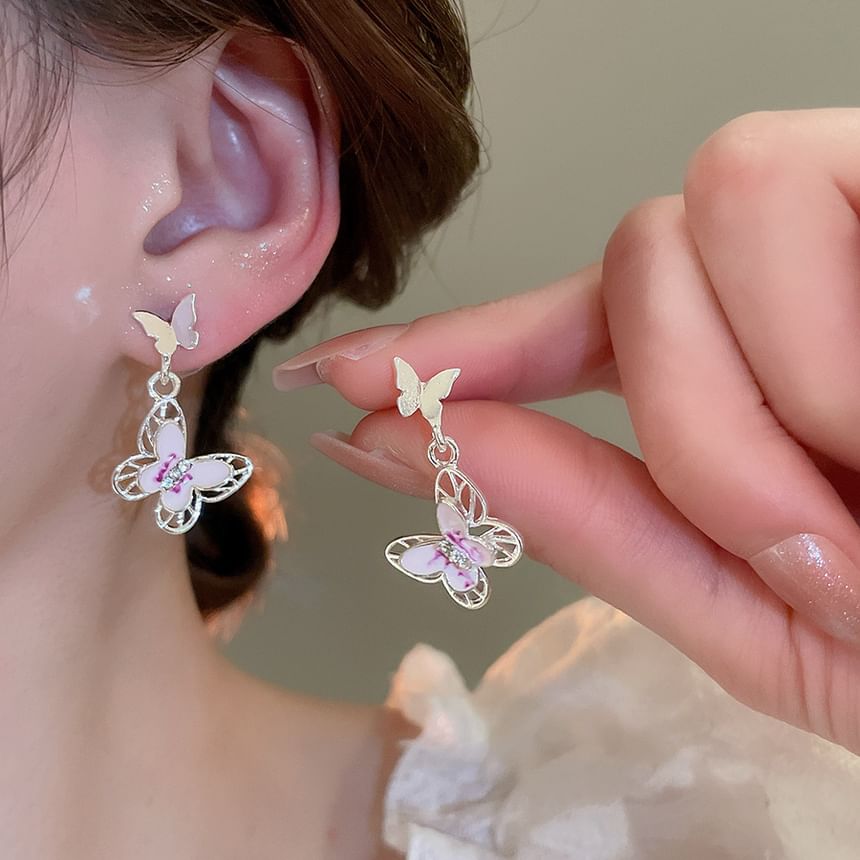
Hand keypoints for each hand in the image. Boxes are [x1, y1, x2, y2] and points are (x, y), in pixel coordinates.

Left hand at [275, 109, 859, 753]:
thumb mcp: (784, 629)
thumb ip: (606, 526)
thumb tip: (429, 438)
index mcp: (751, 390)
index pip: (559, 344)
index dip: (453, 357)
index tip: (343, 379)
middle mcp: (800, 287)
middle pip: (631, 262)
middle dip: (684, 414)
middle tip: (807, 528)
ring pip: (691, 214)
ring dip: (751, 385)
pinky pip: (788, 191)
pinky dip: (823, 344)